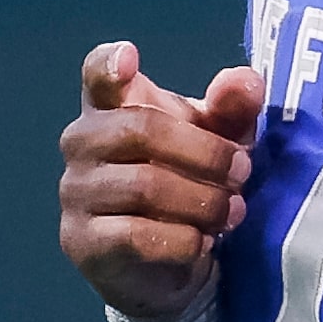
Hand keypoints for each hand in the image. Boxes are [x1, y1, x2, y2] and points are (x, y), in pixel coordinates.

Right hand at [59, 42, 263, 321]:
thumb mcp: (222, 141)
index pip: (98, 74)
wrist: (176, 265)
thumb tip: (246, 81)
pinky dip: (183, 239)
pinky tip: (204, 241)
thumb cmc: (194, 183)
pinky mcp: (81, 242)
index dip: (109, 63)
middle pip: (141, 129)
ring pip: (144, 185)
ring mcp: (76, 193)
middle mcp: (83, 143)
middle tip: (243, 172)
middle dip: (205, 152)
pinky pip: (135, 235)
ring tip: (233, 211)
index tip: (130, 56)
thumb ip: (233, 110)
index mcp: (112, 107)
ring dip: (202, 199)